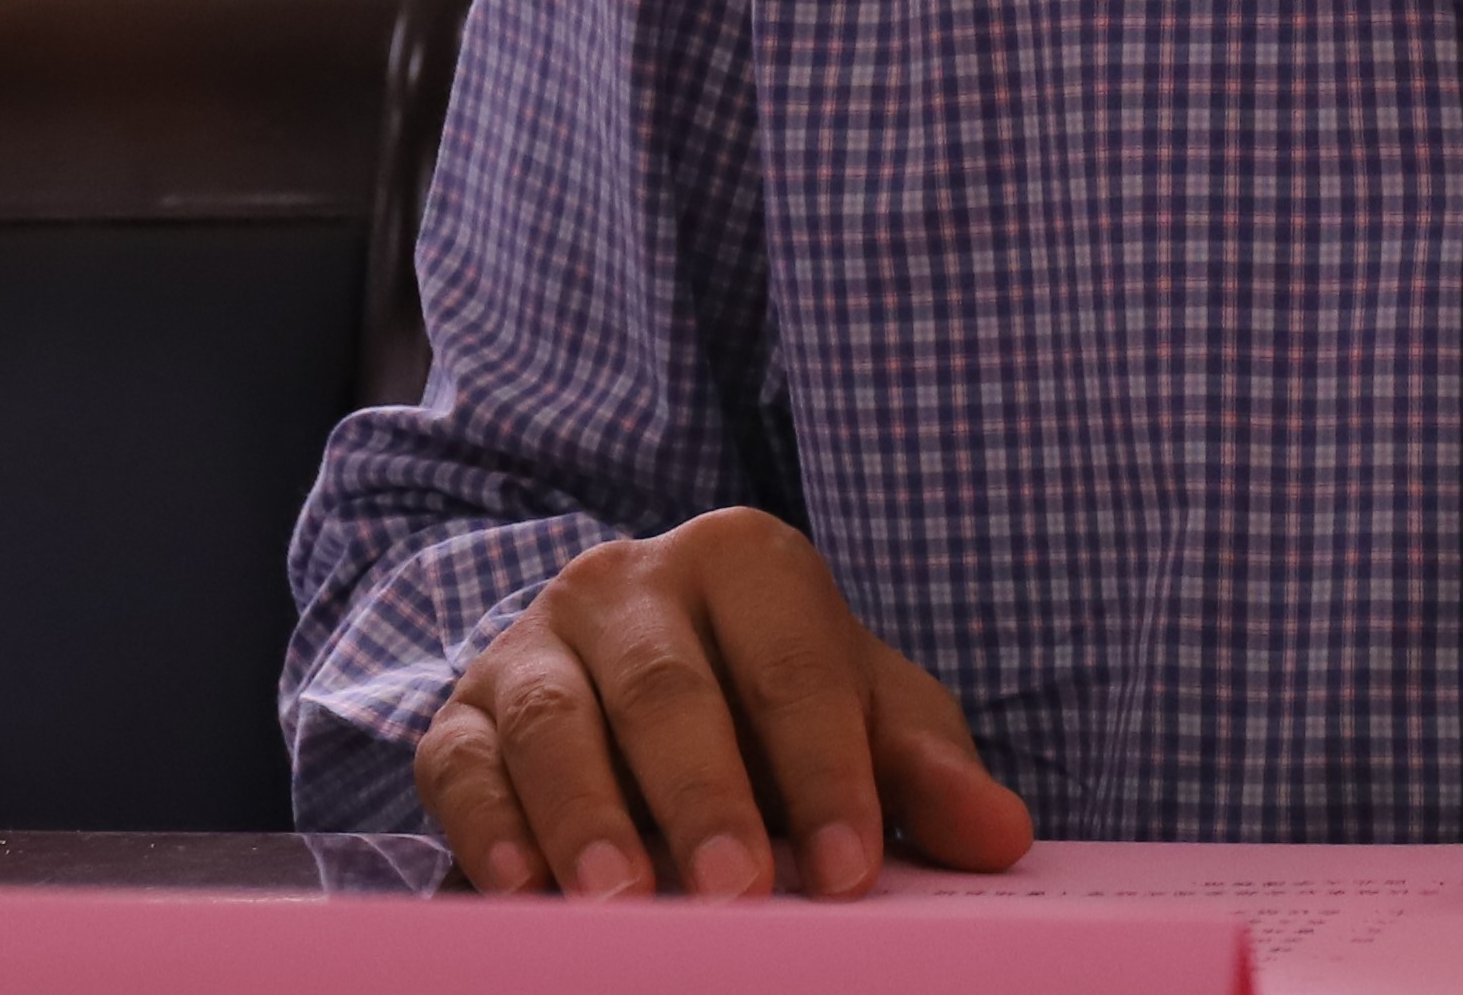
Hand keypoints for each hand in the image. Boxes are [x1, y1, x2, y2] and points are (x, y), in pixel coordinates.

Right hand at [416, 506, 1035, 899]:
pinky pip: (464, 761)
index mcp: (747, 561)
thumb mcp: (864, 718)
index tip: (850, 872)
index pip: (795, 666)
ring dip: (587, 815)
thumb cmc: (774, 705)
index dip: (826, 771)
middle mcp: (630, 580)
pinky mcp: (460, 709)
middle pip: (669, 685)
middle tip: (737, 889)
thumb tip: (1001, 837)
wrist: (641, 681)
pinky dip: (489, 826)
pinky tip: (518, 889)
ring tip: (622, 901)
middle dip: (705, 793)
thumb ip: (927, 774)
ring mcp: (535, 639)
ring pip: (556, 719)